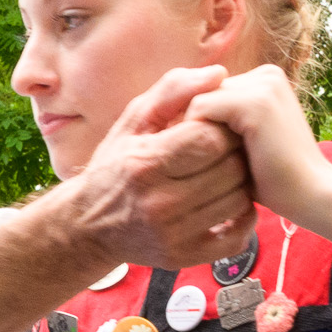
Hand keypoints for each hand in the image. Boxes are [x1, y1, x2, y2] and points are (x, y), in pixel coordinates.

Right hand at [45, 66, 251, 274]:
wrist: (87, 226)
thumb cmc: (115, 165)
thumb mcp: (133, 120)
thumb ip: (173, 90)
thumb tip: (220, 74)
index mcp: (146, 163)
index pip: (211, 139)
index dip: (223, 127)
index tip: (218, 126)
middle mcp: (158, 202)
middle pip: (230, 169)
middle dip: (234, 154)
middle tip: (227, 150)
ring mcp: (172, 234)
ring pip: (237, 201)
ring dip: (240, 184)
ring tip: (226, 175)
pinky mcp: (182, 257)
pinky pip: (235, 238)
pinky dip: (243, 220)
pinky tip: (231, 205)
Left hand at [183, 65, 329, 228]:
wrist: (312, 196)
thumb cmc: (274, 179)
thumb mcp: (241, 143)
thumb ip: (218, 124)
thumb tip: (172, 119)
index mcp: (265, 80)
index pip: (209, 90)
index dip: (198, 123)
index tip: (199, 154)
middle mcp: (266, 74)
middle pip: (201, 93)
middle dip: (193, 126)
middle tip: (202, 161)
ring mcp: (262, 85)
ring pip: (197, 100)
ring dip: (194, 134)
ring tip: (212, 162)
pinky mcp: (255, 102)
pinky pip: (199, 109)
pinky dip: (196, 137)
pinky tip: (213, 162)